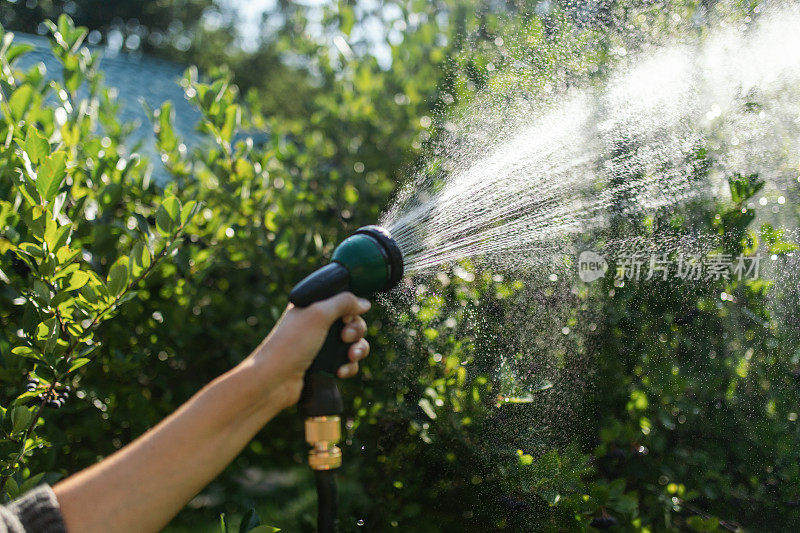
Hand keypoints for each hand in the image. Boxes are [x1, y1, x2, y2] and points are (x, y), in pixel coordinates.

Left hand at [251, 292, 371, 408]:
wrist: (275, 381)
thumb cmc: (290, 345)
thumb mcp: (318, 315)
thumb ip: (343, 303)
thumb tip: (364, 302)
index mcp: (311, 307)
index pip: (340, 300)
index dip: (350, 308)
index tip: (346, 316)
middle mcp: (317, 325)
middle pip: (352, 322)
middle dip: (356, 330)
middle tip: (345, 337)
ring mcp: (321, 346)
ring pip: (353, 343)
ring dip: (358, 349)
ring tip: (351, 356)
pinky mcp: (325, 366)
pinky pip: (348, 362)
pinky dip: (348, 367)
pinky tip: (339, 372)